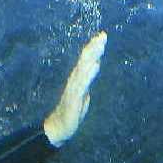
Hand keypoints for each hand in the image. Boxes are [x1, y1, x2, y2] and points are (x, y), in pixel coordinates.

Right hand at [44, 31, 107, 145]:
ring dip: (92, 56)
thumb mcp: (84, 92)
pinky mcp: (74, 98)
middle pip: (85, 60)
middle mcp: (75, 80)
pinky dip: (89, 73)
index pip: (87, 60)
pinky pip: (83, 83)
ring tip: (99, 45)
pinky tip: (95, 64)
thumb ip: (88, 79)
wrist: (59, 127)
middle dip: (94, 47)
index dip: (94, 48)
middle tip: (103, 35)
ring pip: (84, 68)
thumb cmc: (72, 110)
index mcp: (78, 78)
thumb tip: (94, 65)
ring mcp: (74, 88)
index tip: (102, 36)